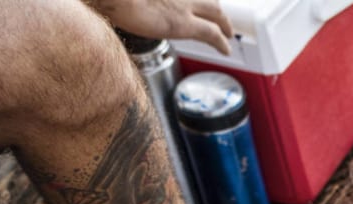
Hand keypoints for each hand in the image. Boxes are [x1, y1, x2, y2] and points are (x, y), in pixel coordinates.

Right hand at [93, 0, 233, 54]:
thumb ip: (134, 1)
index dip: (194, 0)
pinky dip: (222, 42)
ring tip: (228, 34)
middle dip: (216, 9)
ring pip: (216, 12)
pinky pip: (212, 33)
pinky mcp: (184, 24)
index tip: (196, 5)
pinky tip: (226, 50)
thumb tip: (124, 4)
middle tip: (222, 18)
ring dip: (224, 23)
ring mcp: (183, 3)